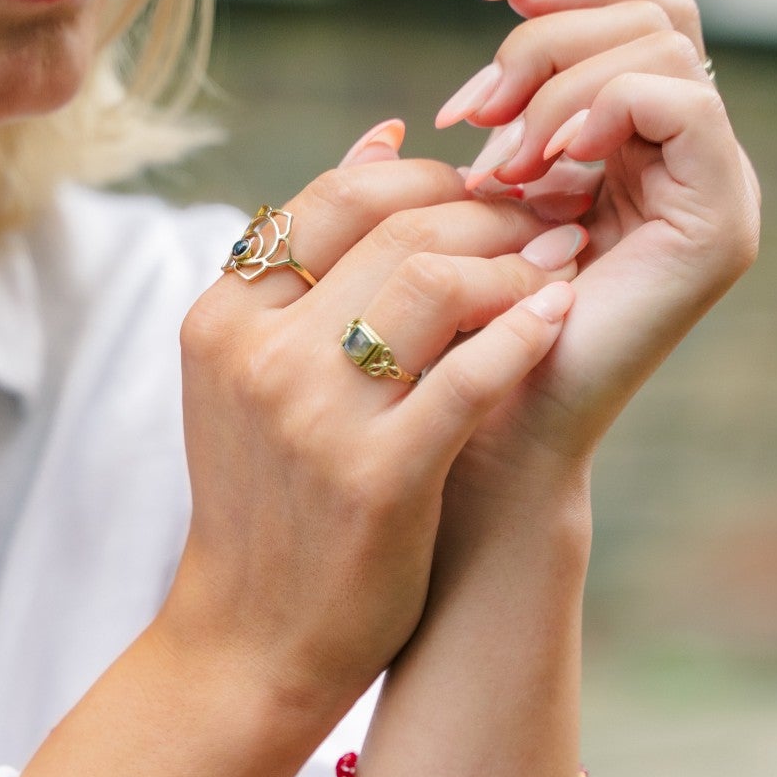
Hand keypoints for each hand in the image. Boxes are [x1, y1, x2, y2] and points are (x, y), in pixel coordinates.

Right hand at [162, 160, 577, 725]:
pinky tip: (555, 320)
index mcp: (221, 320)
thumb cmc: (272, 504)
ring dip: (511, 262)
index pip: (334, 197)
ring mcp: (314, 417)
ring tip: (552, 267)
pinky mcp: (378, 479)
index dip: (423, 180)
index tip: (479, 198)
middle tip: (540, 220)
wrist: (253, 641)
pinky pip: (472, 375)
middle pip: (393, 226)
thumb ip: (311, 266)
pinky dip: (524, 333)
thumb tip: (383, 136)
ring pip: (434, 280)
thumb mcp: (256, 374)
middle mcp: (257, 356)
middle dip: (485, 211)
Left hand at [432, 0, 759, 500]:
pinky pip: (681, 103)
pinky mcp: (720, 226)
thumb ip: (523, 87)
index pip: (636, 15)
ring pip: (664, 47)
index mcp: (641, 149)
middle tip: (473, 110)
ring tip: (497, 158)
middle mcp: (690, 166)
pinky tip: (541, 163)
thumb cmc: (462, 331)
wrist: (477, 441)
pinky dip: (603, 109)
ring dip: (562, 79)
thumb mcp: (484, 184)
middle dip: (551, 36)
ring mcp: (715, 195)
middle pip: (654, 16)